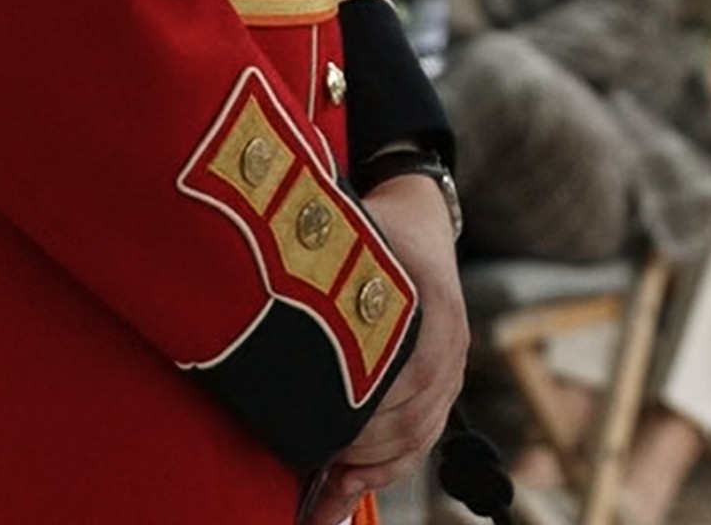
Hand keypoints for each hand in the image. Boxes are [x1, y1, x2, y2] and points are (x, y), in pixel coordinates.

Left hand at [315, 173, 467, 524]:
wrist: (421, 220)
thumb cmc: (379, 229)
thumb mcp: (352, 235)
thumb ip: (319, 266)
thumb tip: (257, 297)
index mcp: (432, 305)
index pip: (405, 378)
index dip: (363, 413)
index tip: (320, 431)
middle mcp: (451, 341)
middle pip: (412, 417)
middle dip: (361, 448)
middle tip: (312, 465)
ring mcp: (453, 365)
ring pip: (419, 435)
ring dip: (372, 468)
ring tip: (326, 491)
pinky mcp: (446, 383)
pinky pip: (424, 438)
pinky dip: (389, 469)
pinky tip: (352, 487)